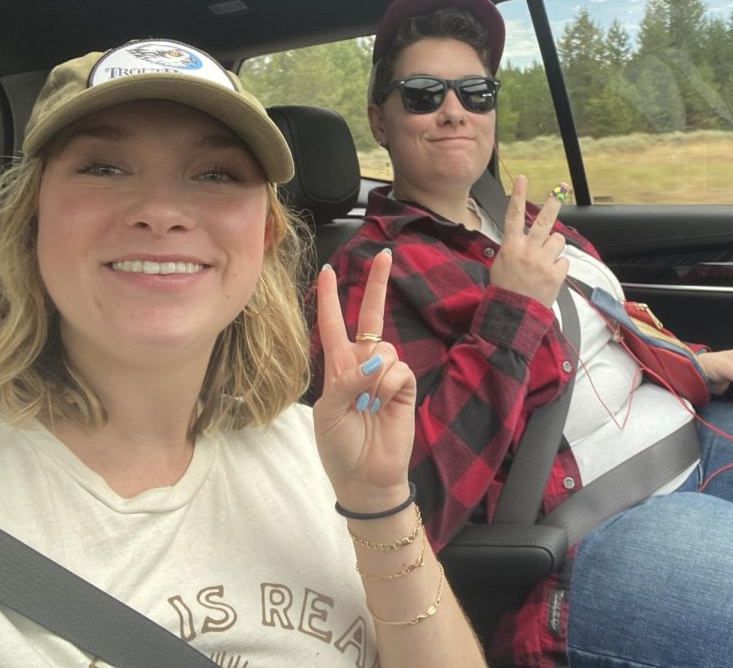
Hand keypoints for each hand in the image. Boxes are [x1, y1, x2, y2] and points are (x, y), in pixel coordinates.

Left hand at [313, 250, 416, 512]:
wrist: (366, 477)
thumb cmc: (339, 447)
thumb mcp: (327, 413)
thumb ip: (345, 380)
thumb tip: (376, 358)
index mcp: (337, 366)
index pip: (333, 324)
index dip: (332, 297)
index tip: (329, 269)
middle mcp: (362, 363)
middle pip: (372, 316)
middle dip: (378, 285)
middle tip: (385, 255)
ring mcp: (385, 374)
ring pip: (385, 348)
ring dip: (373, 377)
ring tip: (367, 405)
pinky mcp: (405, 386)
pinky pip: (398, 369)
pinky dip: (387, 386)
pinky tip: (382, 405)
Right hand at [488, 175, 569, 306]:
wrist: (513, 314)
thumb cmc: (505, 289)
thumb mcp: (501, 263)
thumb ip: (513, 247)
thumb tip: (523, 237)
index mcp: (511, 247)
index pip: (513, 215)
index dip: (517, 195)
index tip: (522, 179)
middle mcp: (527, 251)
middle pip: (544, 221)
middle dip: (553, 202)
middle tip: (561, 188)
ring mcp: (543, 262)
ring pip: (558, 240)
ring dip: (555, 247)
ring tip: (545, 260)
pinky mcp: (555, 274)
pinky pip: (563, 261)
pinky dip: (558, 267)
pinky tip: (549, 276)